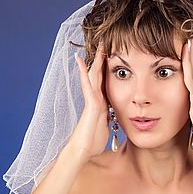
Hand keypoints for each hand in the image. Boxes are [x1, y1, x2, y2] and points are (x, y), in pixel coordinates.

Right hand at [72, 41, 110, 158]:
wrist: (83, 149)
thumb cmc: (93, 141)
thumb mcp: (106, 127)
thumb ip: (108, 119)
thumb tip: (111, 119)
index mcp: (101, 103)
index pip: (104, 83)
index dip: (107, 70)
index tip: (112, 58)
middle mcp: (95, 99)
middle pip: (98, 75)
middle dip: (101, 61)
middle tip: (104, 44)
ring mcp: (91, 100)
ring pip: (93, 76)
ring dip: (95, 61)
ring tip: (97, 46)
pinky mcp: (90, 104)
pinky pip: (87, 85)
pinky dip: (84, 72)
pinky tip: (80, 60)